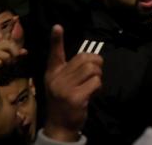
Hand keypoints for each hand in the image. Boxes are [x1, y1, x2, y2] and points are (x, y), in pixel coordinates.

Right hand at [43, 25, 102, 142]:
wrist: (60, 124)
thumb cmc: (65, 100)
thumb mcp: (62, 83)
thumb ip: (70, 69)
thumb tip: (90, 55)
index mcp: (53, 73)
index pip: (54, 54)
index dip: (56, 40)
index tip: (57, 26)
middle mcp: (56, 79)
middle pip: (84, 59)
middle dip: (96, 64)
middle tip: (95, 75)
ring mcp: (65, 88)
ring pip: (92, 69)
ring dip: (98, 76)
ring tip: (92, 85)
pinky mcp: (75, 97)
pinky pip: (96, 82)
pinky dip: (98, 87)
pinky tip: (92, 94)